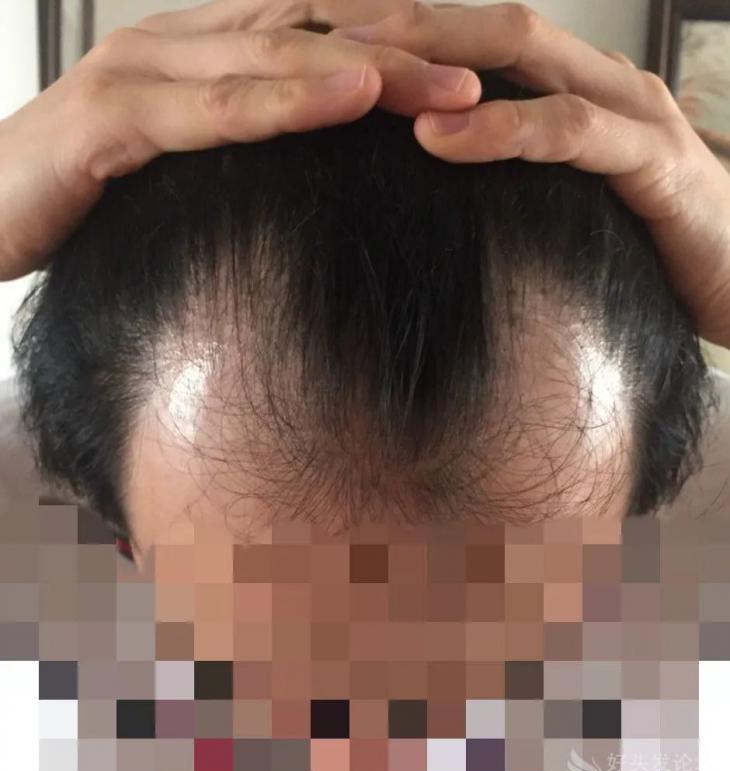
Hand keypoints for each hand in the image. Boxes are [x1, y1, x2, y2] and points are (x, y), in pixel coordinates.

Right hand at [0, 0, 480, 280]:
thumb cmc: (82, 193)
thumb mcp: (177, 168)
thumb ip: (238, 153)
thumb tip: (309, 179)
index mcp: (200, 54)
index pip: (318, 33)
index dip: (401, 46)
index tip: (474, 76)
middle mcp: (177, 43)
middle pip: (315, 32)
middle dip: (409, 50)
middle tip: (491, 73)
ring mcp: (142, 72)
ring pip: (275, 56)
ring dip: (370, 68)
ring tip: (449, 87)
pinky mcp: (109, 120)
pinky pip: (211, 106)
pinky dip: (283, 100)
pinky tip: (347, 98)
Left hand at [334, 2, 729, 349]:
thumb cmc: (646, 236)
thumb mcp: (565, 197)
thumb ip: (514, 175)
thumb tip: (433, 174)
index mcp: (573, 87)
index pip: (483, 40)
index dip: (411, 30)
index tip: (335, 37)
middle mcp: (599, 80)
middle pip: (495, 27)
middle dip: (410, 24)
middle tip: (329, 32)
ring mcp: (632, 110)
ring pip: (528, 59)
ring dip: (441, 61)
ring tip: (367, 72)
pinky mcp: (655, 158)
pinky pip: (572, 129)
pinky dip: (503, 127)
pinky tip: (440, 137)